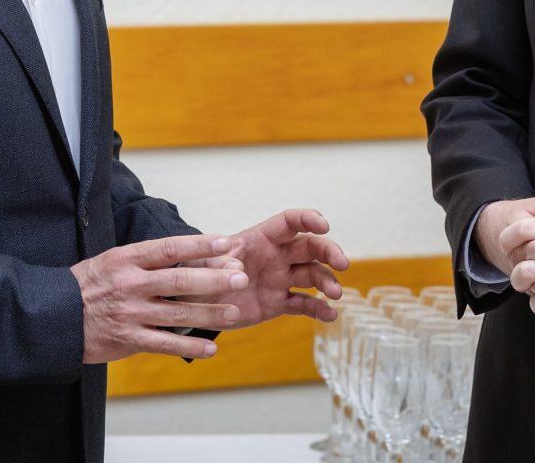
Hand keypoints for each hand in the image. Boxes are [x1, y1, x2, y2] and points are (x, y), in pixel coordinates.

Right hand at [71, 234, 246, 363]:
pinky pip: (164, 344)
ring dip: (209, 314)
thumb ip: (144, 260)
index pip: (170, 248)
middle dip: (213, 279)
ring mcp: (130, 313)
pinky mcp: (127, 340)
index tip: (226, 243)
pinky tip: (210, 348)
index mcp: (127, 259)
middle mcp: (130, 284)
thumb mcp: (112, 261)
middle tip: (240, 277)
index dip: (200, 245)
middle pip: (179, 281)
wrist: (54, 315)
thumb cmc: (87, 285)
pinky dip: (189, 346)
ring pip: (178, 313)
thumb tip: (185, 255)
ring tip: (233, 313)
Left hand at [207, 209, 350, 328]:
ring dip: (327, 282)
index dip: (307, 219)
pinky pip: (303, 304)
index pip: (289, 222)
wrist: (192, 301)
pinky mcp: (278, 303)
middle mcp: (275, 256)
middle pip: (309, 247)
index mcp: (259, 238)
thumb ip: (217, 264)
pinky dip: (318, 309)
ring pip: (312, 275)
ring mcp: (279, 279)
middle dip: (328, 252)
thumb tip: (238, 271)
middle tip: (342, 263)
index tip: (324, 225)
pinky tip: (330, 315)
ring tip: (335, 295)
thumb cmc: (196, 272)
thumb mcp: (200, 264)